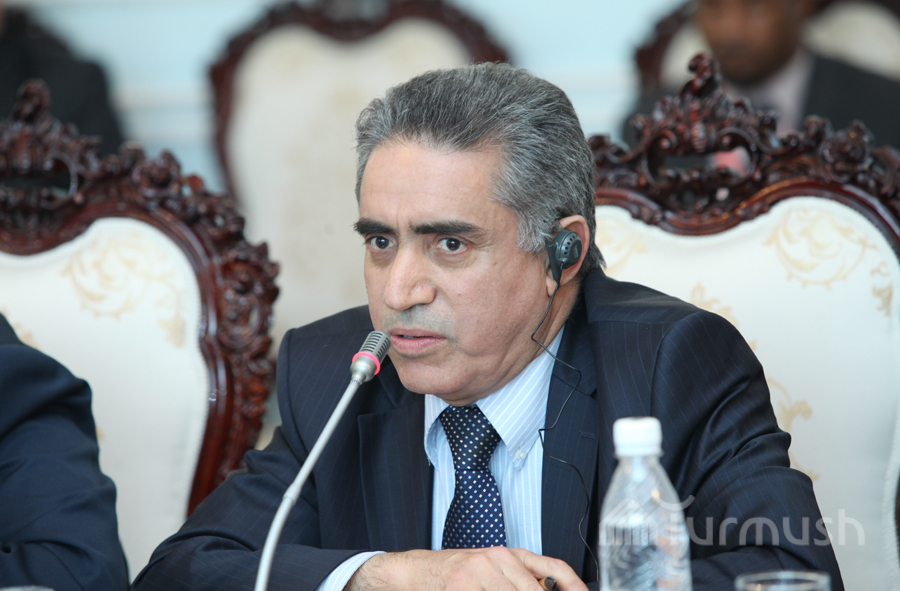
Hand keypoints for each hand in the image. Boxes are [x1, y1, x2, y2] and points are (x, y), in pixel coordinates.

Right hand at [344, 547, 587, 590]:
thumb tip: (550, 590)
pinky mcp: (462, 585)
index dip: (574, 584)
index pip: (554, 567)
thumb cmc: (456, 573)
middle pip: (534, 590)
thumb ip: (520, 579)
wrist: (415, 571)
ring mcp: (479, 573)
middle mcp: (498, 559)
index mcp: (510, 554)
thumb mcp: (492, 570)